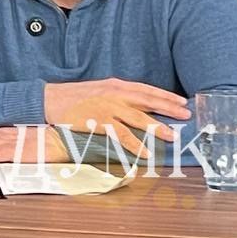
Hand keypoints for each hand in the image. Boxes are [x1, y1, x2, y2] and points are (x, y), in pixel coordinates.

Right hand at [43, 78, 191, 157]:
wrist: (50, 99)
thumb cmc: (75, 97)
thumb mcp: (99, 90)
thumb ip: (118, 96)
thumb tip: (137, 107)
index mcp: (116, 85)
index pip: (147, 89)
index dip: (166, 95)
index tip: (181, 101)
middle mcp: (115, 94)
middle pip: (148, 101)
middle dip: (169, 108)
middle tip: (186, 115)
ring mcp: (107, 107)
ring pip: (138, 118)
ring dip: (156, 127)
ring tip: (171, 135)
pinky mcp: (98, 121)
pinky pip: (121, 134)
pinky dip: (135, 144)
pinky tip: (145, 152)